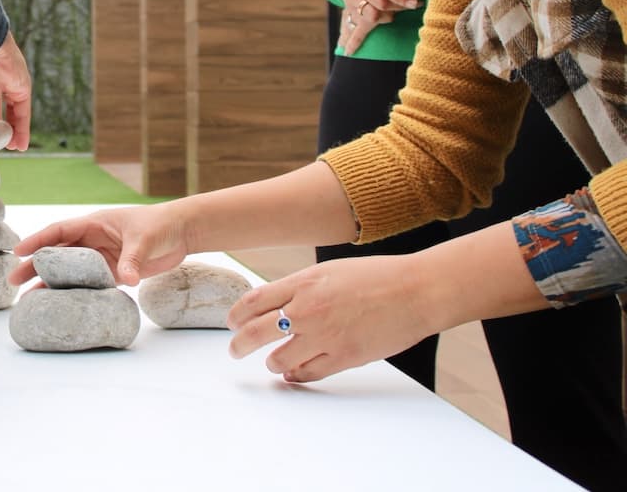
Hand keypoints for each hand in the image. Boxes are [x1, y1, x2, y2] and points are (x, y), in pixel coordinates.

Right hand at [9, 203, 188, 286]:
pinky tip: (59, 303)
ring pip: (69, 270)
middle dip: (35, 265)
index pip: (60, 231)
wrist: (182, 233)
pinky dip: (73, 292)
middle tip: (13, 279)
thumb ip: (133, 259)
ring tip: (28, 297)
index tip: (18, 251)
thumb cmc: (161, 225)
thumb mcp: (145, 239)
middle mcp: (92, 240)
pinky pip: (87, 283)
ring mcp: (100, 257)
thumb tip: (126, 280)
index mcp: (94, 223)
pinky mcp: (111, 272)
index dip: (38, 241)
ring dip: (49, 282)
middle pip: (58, 253)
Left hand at [226, 254, 435, 382]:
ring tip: (273, 363)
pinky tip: (294, 374)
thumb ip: (301, 288)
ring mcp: (325, 335)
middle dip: (239, 344)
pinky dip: (296, 376)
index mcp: (303, 283)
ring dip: (272, 363)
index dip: (236, 314)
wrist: (416, 290)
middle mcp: (308, 309)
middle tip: (234, 350)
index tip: (232, 322)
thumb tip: (276, 305)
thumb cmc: (377, 277)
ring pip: (279, 360)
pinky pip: (308, 373)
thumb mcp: (330, 271)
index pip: (253, 301)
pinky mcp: (344, 357)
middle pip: (255, 332)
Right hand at [331, 0, 416, 54]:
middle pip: (378, 2)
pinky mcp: (348, 6)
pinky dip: (374, 24)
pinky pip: (362, 21)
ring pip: (371, 14)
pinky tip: (374, 28)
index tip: (414, 1)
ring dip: (389, 16)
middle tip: (415, 3)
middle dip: (398, 6)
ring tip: (400, 9)